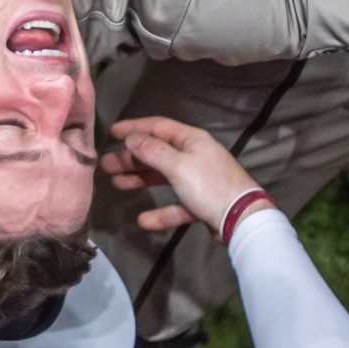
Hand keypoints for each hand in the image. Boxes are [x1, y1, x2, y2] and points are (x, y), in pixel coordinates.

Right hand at [98, 115, 261, 233]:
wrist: (242, 219)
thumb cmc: (209, 186)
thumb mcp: (179, 166)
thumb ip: (153, 151)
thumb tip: (132, 138)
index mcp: (191, 140)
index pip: (158, 127)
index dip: (134, 128)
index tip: (112, 132)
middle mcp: (194, 156)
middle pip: (157, 153)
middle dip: (131, 158)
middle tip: (106, 164)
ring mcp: (197, 180)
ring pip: (163, 177)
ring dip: (140, 179)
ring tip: (116, 182)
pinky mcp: (200, 203)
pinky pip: (175, 204)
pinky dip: (161, 212)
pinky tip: (144, 220)